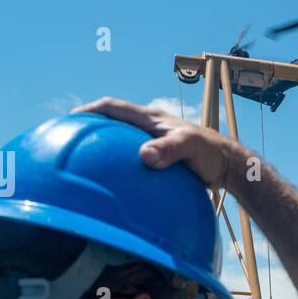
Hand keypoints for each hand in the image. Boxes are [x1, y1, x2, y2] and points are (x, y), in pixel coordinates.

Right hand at [73, 97, 247, 191]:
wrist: (228, 166)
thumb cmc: (211, 152)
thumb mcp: (190, 147)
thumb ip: (168, 150)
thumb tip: (144, 157)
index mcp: (150, 119)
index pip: (113, 107)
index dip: (90, 111)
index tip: (69, 119)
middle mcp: (148, 129)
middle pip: (111, 124)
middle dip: (90, 129)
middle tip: (68, 142)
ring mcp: (153, 144)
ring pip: (120, 145)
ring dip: (103, 151)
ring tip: (83, 168)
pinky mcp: (159, 161)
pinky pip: (132, 164)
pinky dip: (120, 172)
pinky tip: (113, 191)